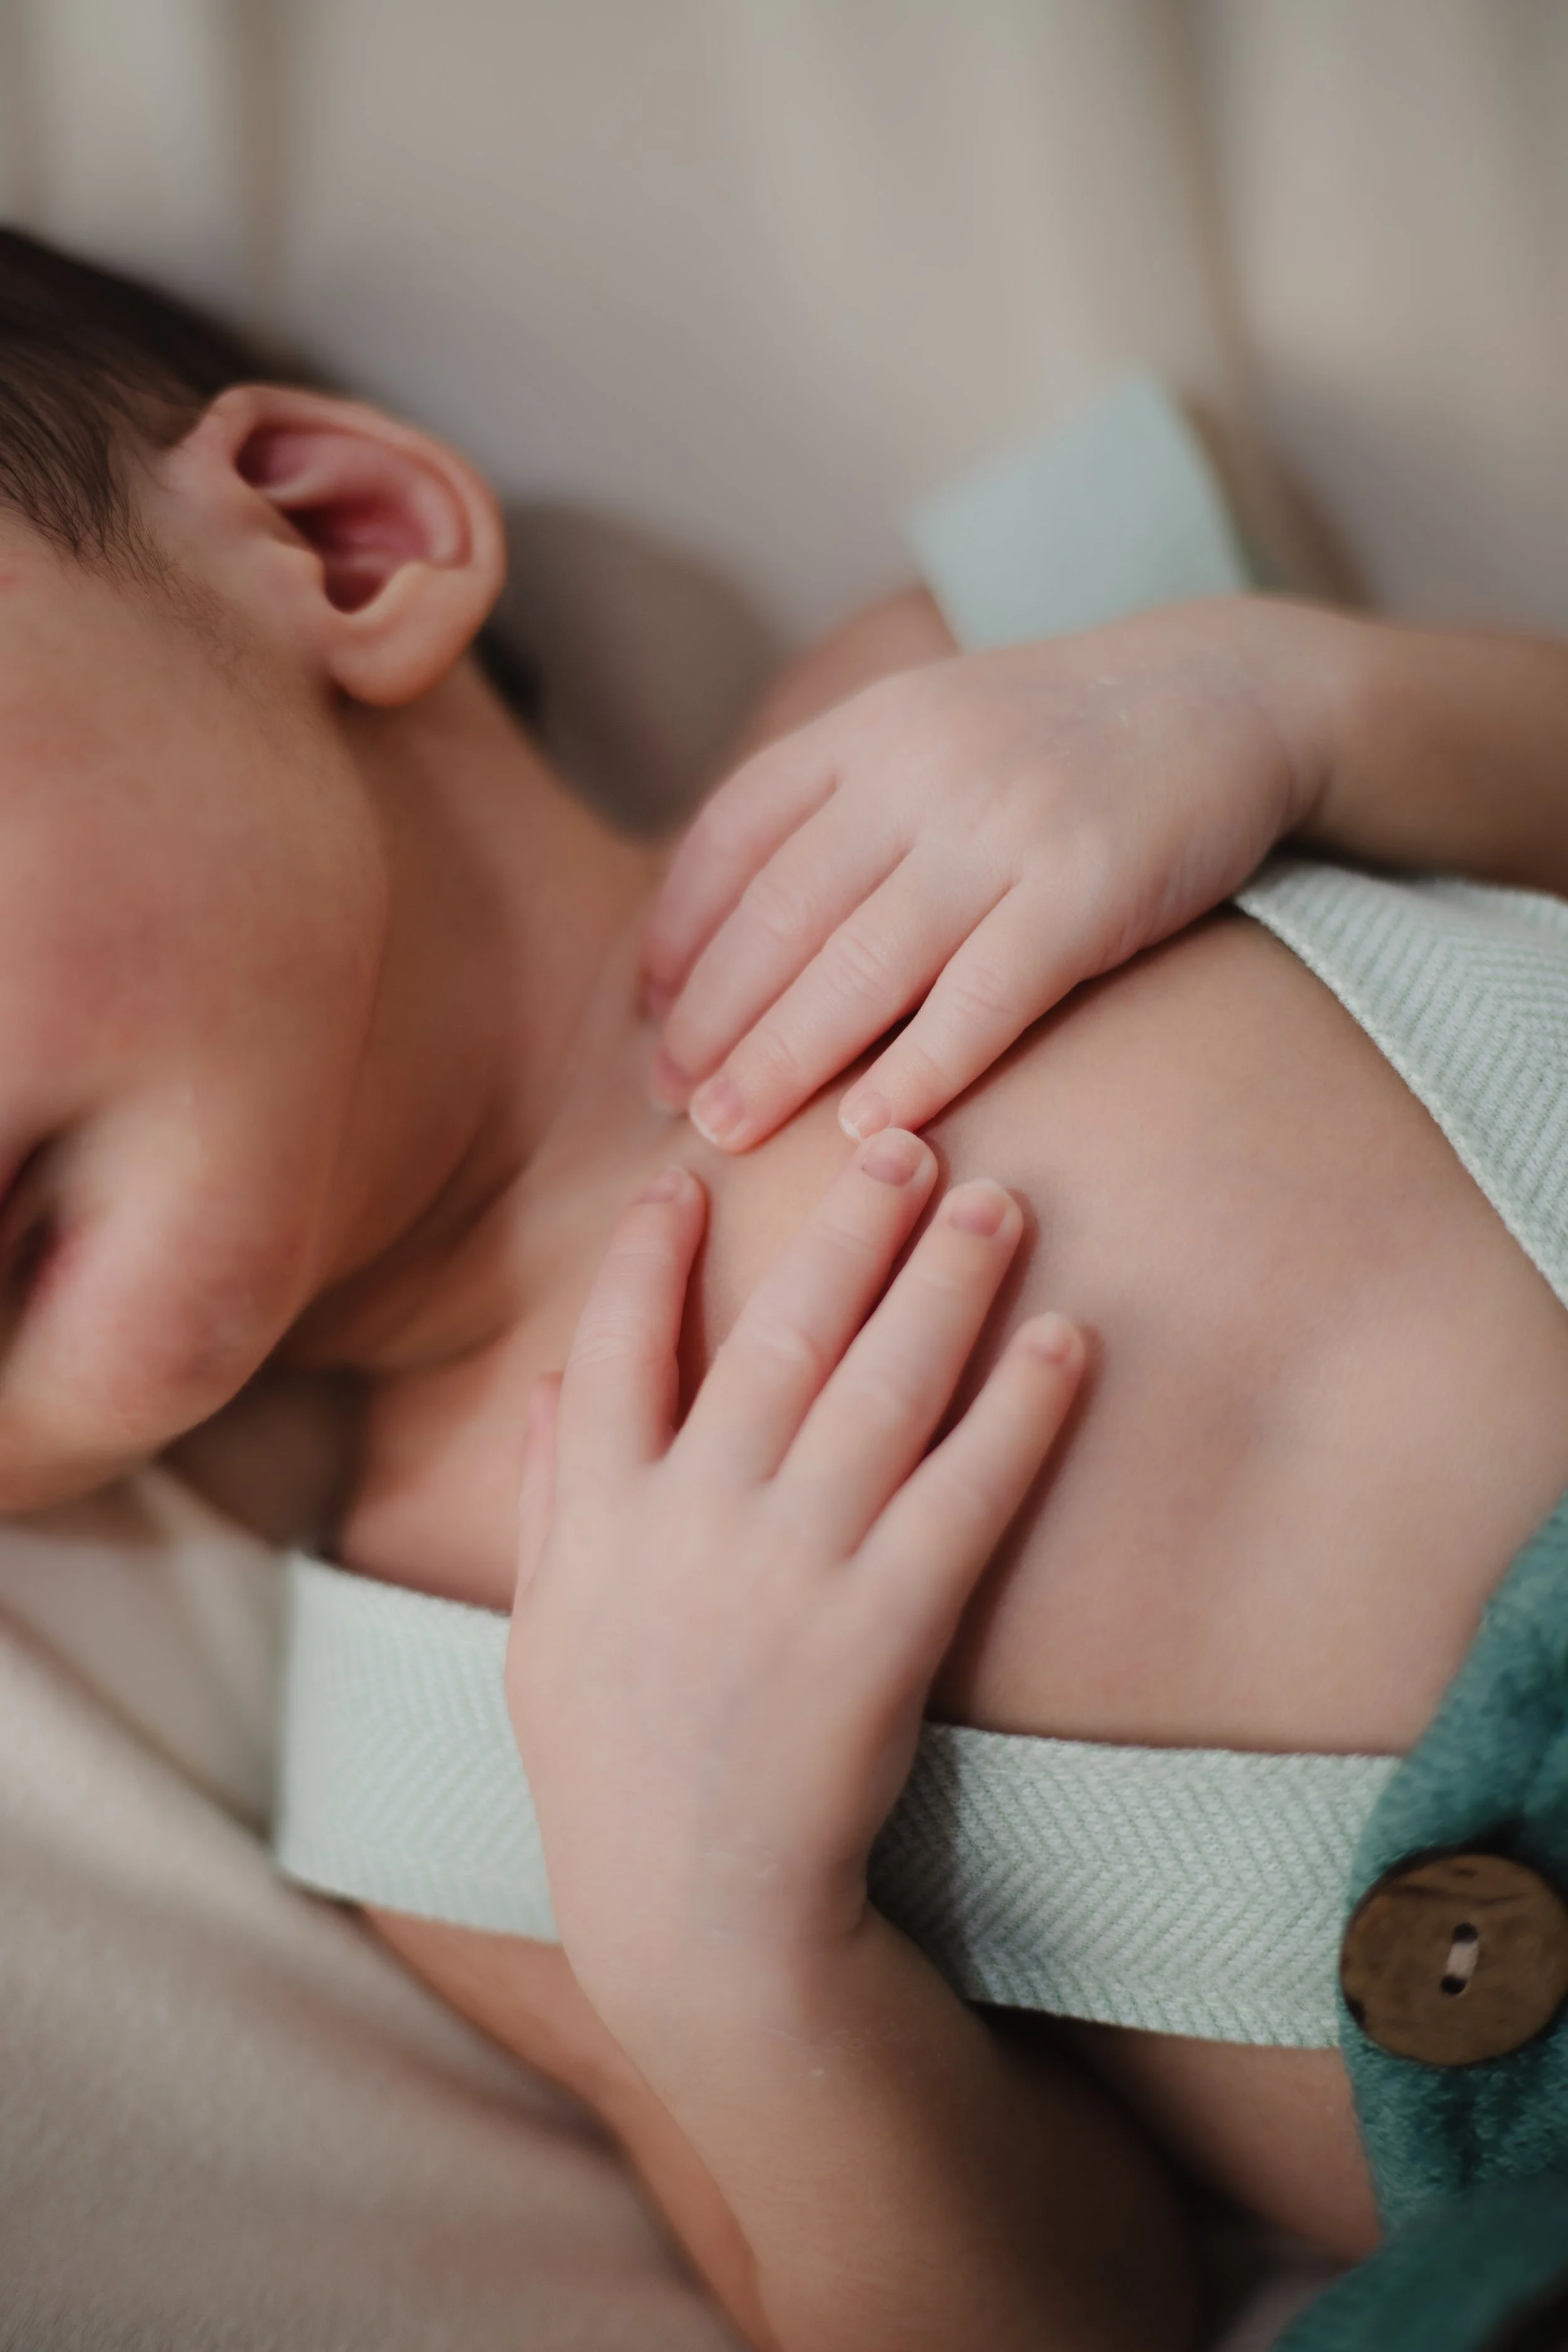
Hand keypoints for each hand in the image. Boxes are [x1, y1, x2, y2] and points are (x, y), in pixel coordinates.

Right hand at [505, 1131, 1082, 2039]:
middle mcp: (694, 1520)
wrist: (694, 1921)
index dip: (654, 1253)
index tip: (691, 1175)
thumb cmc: (613, 1772)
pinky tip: (1064, 1341)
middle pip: (779, 1333)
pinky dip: (1017, 1410)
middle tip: (903, 1137)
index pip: (621, 1344)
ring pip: (879, 1387)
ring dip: (943, 1282)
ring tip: (996, 1201)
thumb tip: (557, 1380)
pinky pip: (965, 1492)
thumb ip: (551, 1497)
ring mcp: (792, 1569)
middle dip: (845, 1227)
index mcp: (602, 1516)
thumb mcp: (542, 1634)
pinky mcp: (886, 1627)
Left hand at [643, 600, 1346, 1150]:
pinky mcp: (1087, 889)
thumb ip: (839, 807)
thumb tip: (728, 928)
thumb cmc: (1061, 743)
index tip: (647, 1016)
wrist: (1232, 692)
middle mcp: (921, 767)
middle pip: (782, 913)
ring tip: (726, 1130)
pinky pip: (984, 995)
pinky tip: (867, 1127)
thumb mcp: (931, 732)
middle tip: (667, 1100)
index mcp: (870, 727)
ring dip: (783, 1058)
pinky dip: (920, 1066)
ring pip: (862, 963)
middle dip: (713, 1017)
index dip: (680, 934)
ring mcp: (1004, 826)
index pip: (734, 835)